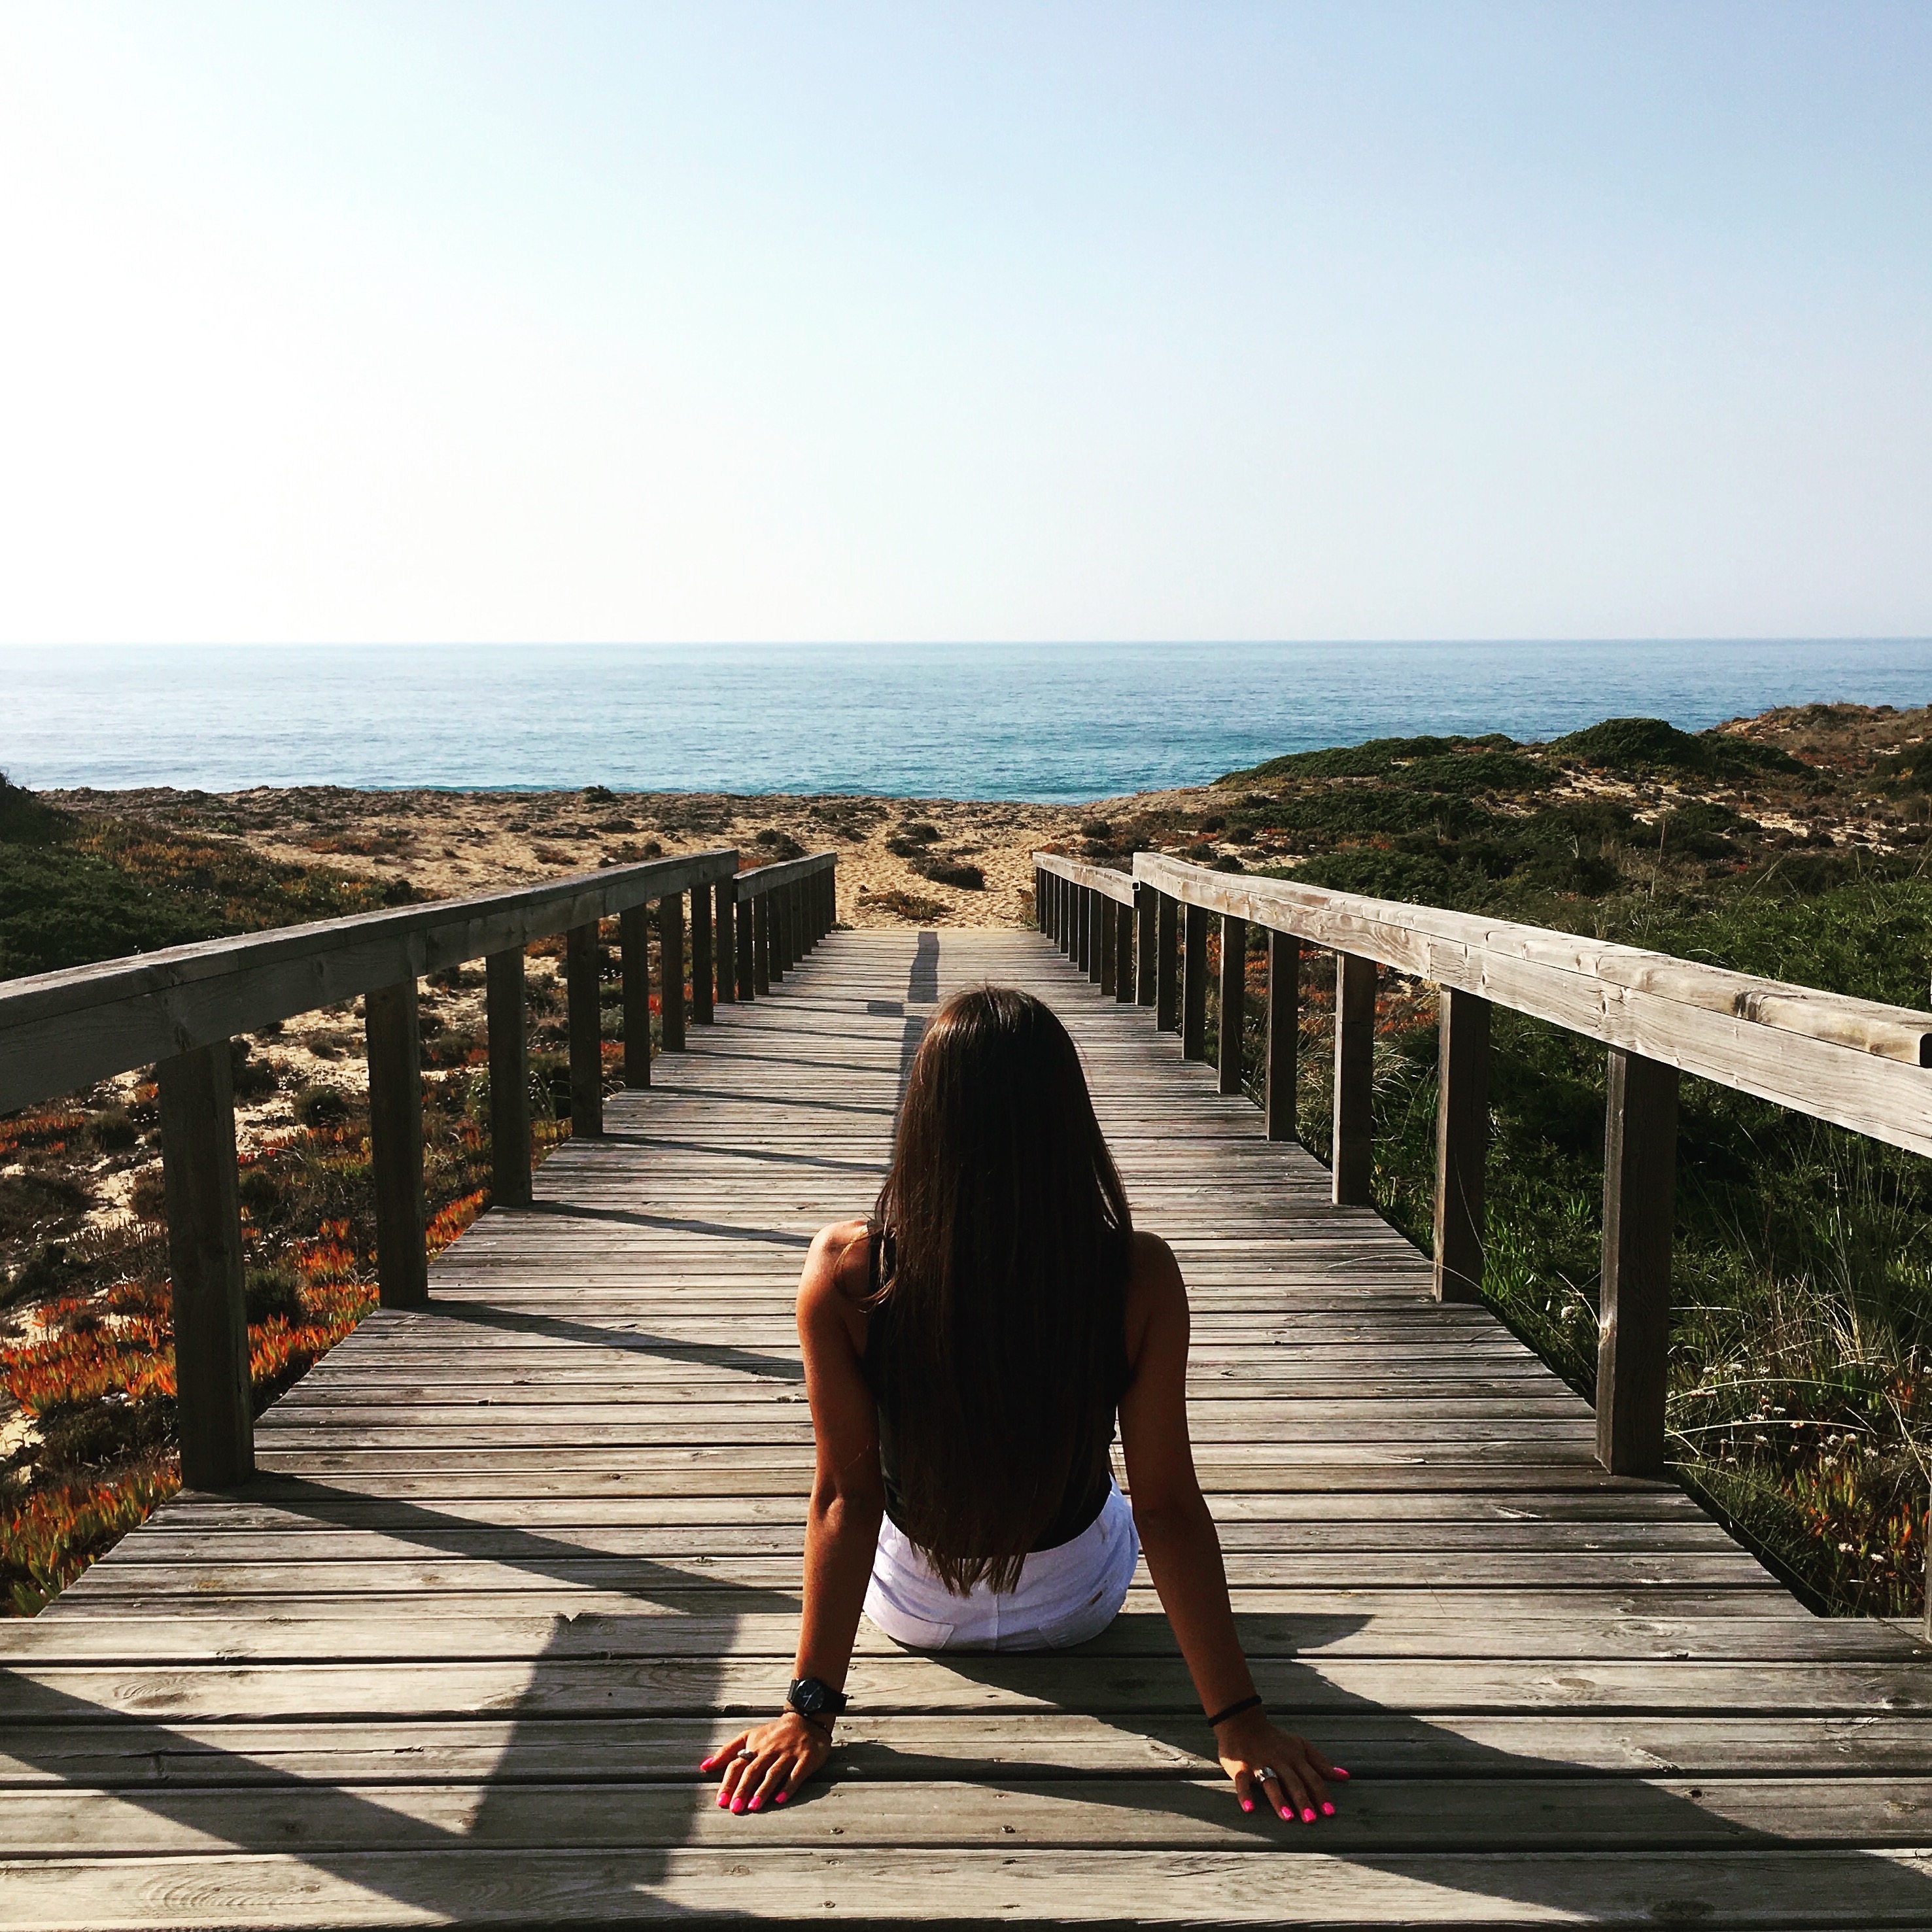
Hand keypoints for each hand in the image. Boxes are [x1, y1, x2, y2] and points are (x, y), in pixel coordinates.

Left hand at [701, 1710, 832, 1813]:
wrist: (806, 1719)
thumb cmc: (773, 1734)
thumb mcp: (749, 1737)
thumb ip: (727, 1751)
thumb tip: (704, 1766)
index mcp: (754, 1746)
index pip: (738, 1764)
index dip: (729, 1782)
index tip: (721, 1801)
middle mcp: (770, 1750)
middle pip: (753, 1770)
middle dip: (743, 1789)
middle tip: (735, 1808)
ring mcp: (788, 1754)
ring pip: (773, 1773)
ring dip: (763, 1790)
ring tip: (753, 1807)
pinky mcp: (805, 1758)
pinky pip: (796, 1774)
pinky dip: (788, 1787)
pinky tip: (780, 1800)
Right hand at [1214, 1709, 1346, 1824]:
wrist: (1242, 1721)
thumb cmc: (1275, 1740)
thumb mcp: (1300, 1747)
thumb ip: (1321, 1763)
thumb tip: (1346, 1776)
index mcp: (1295, 1758)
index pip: (1311, 1777)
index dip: (1321, 1794)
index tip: (1330, 1813)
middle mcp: (1279, 1761)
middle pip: (1293, 1782)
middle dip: (1303, 1800)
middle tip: (1311, 1820)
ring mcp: (1259, 1763)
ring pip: (1271, 1782)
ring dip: (1279, 1799)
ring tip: (1288, 1817)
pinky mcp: (1240, 1766)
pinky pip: (1242, 1782)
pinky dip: (1245, 1795)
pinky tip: (1249, 1809)